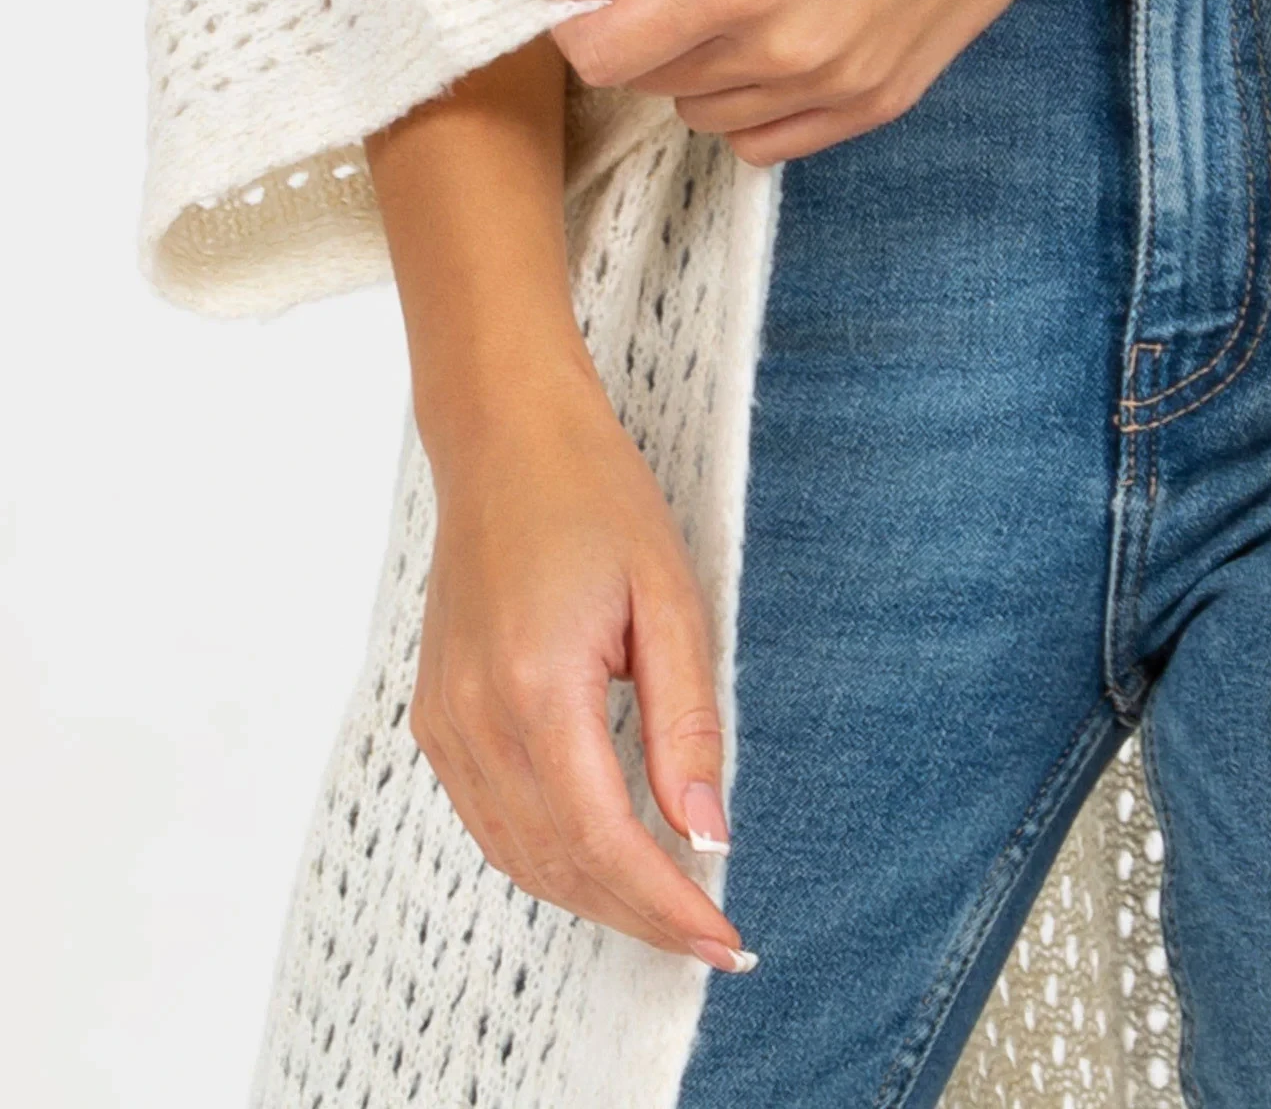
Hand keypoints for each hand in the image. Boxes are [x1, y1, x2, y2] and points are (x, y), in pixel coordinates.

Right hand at [408, 375, 755, 969]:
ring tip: (667, 911)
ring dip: (594, 898)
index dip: (667, 906)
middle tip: (711, 938)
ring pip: (517, 856)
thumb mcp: (669, 599)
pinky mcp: (434, 715)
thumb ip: (687, 723)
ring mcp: (443, 720)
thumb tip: (708, 835)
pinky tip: (601, 857)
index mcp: (537, 687)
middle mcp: (475, 718)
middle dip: (640, 916)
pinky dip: (547, 859)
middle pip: (559, 865)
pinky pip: (487, 820)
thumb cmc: (596, 500)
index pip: (605, 841)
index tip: (727, 939)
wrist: (505, 438)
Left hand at [530, 0, 1270, 162]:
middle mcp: (782, 54)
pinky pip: (769, 142)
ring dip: (698, 72)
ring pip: (707, 116)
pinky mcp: (875, 107)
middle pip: (653, 86)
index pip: (604, 57)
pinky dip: (752, 106)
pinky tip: (780, 42)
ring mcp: (834, 90)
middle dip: (644, 36)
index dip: (577, 28)